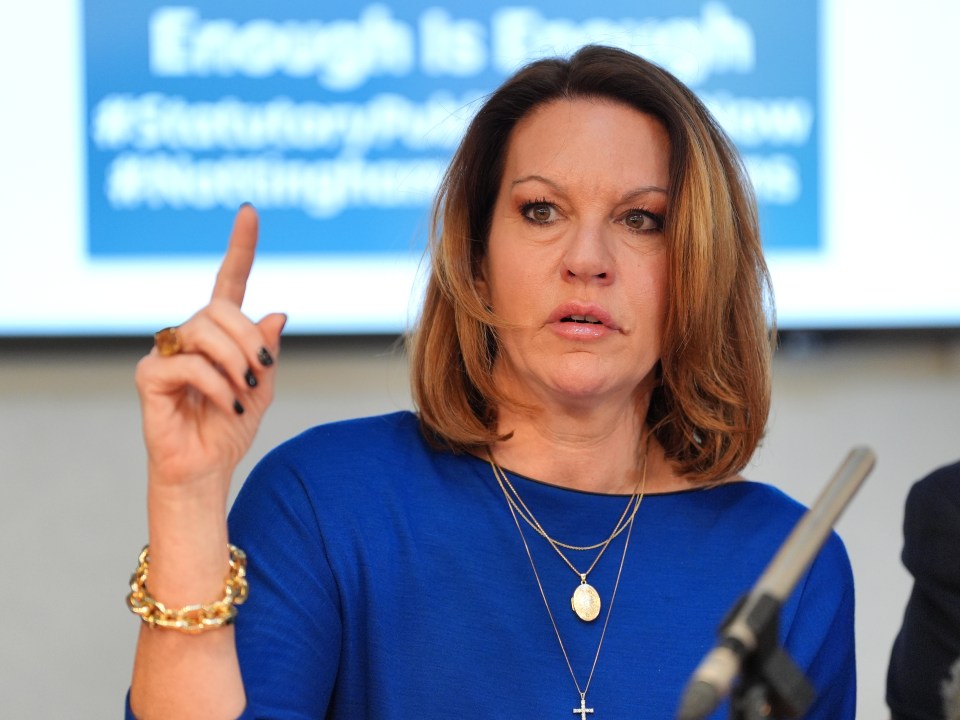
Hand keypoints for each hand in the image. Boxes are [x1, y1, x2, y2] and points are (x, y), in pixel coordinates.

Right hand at [134, 205, 285, 494]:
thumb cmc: (229, 427)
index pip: (229, 281)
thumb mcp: (262, 386)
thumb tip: (276, 314)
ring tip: (243, 391)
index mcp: (219, 334)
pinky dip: (215, 383)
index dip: (241, 247)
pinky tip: (226, 403)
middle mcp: (189, 335)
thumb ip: (266, 351)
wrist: (206, 469)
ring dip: (234, 361)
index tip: (250, 212)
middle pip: (219, 309)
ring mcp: (166, 353)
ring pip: (203, 331)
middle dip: (248, 339)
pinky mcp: (149, 376)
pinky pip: (186, 363)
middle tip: (261, 371)